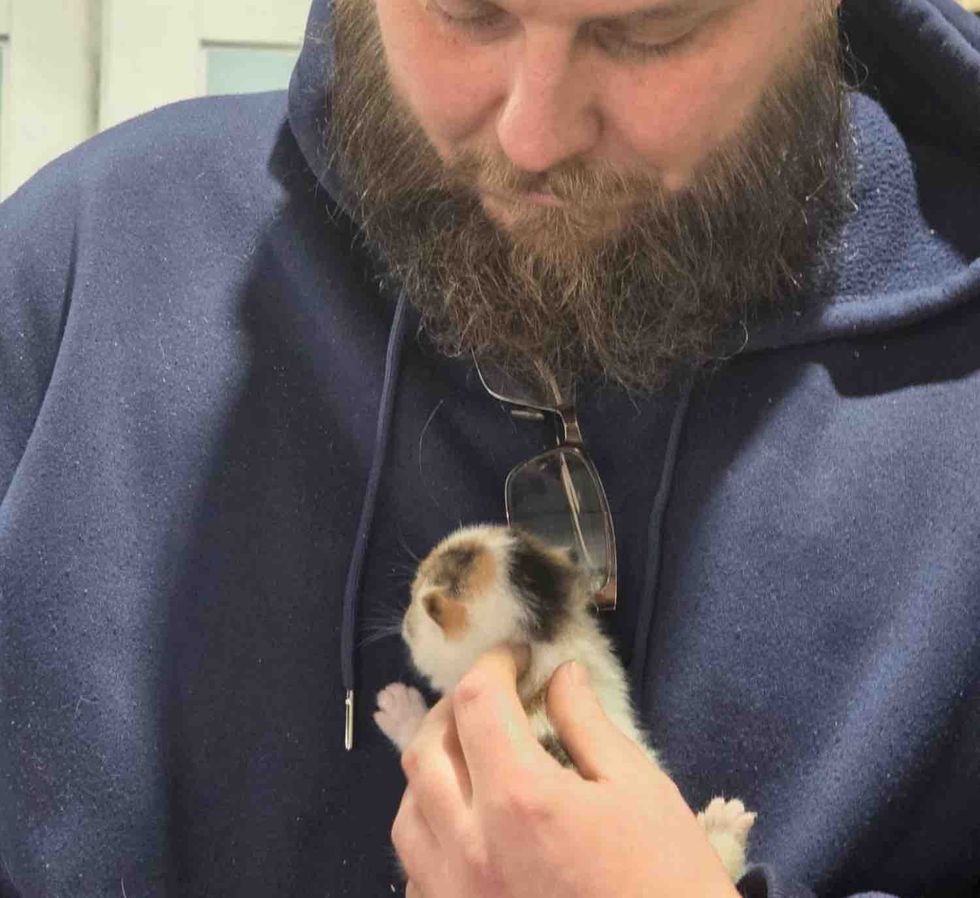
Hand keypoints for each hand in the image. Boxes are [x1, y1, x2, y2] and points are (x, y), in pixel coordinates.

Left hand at [391, 646, 740, 897]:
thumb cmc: (663, 877)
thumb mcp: (638, 787)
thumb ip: (586, 722)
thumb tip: (559, 674)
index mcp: (518, 799)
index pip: (478, 702)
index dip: (494, 664)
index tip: (517, 657)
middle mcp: (468, 845)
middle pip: (426, 748)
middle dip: (455, 706)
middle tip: (491, 695)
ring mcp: (452, 892)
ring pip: (407, 808)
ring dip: (432, 766)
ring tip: (470, 753)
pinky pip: (415, 865)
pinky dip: (429, 826)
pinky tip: (464, 820)